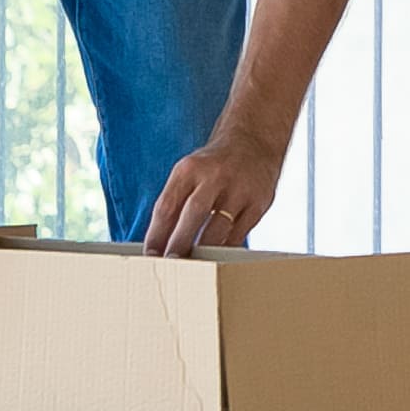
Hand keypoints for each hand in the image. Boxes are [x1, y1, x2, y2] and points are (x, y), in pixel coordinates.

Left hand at [149, 125, 284, 256]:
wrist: (254, 142)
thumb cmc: (213, 165)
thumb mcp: (188, 173)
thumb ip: (174, 203)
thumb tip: (159, 242)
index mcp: (190, 169)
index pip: (167, 206)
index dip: (156, 234)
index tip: (150, 255)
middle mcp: (215, 176)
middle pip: (193, 214)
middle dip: (179, 243)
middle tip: (170, 265)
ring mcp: (239, 189)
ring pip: (219, 228)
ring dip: (204, 251)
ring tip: (193, 268)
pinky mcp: (259, 203)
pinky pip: (239, 233)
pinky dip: (225, 248)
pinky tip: (217, 258)